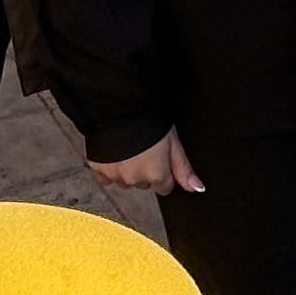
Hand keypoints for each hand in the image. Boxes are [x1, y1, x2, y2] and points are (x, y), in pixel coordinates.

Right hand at [90, 128, 204, 195]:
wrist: (118, 107)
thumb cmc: (148, 119)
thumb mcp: (172, 141)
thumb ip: (183, 168)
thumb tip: (196, 187)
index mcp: (156, 175)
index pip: (164, 186)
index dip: (164, 171)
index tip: (160, 158)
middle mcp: (135, 180)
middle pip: (144, 183)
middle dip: (145, 170)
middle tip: (144, 149)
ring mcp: (116, 176)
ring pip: (125, 180)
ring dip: (127, 169)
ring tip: (129, 148)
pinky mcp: (98, 170)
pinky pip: (106, 177)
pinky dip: (110, 168)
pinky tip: (115, 152)